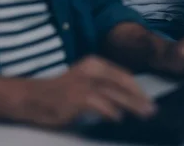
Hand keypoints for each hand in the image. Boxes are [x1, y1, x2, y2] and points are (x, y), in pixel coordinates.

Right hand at [16, 56, 155, 127]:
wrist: (31, 97)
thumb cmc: (59, 91)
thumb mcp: (83, 80)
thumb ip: (103, 85)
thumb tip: (127, 99)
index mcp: (95, 64)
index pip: (123, 75)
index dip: (137, 89)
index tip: (148, 99)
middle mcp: (91, 70)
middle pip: (123, 84)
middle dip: (139, 98)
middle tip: (152, 109)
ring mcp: (84, 83)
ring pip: (116, 95)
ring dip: (132, 106)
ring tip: (143, 115)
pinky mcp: (78, 98)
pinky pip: (101, 106)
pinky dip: (112, 113)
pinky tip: (118, 119)